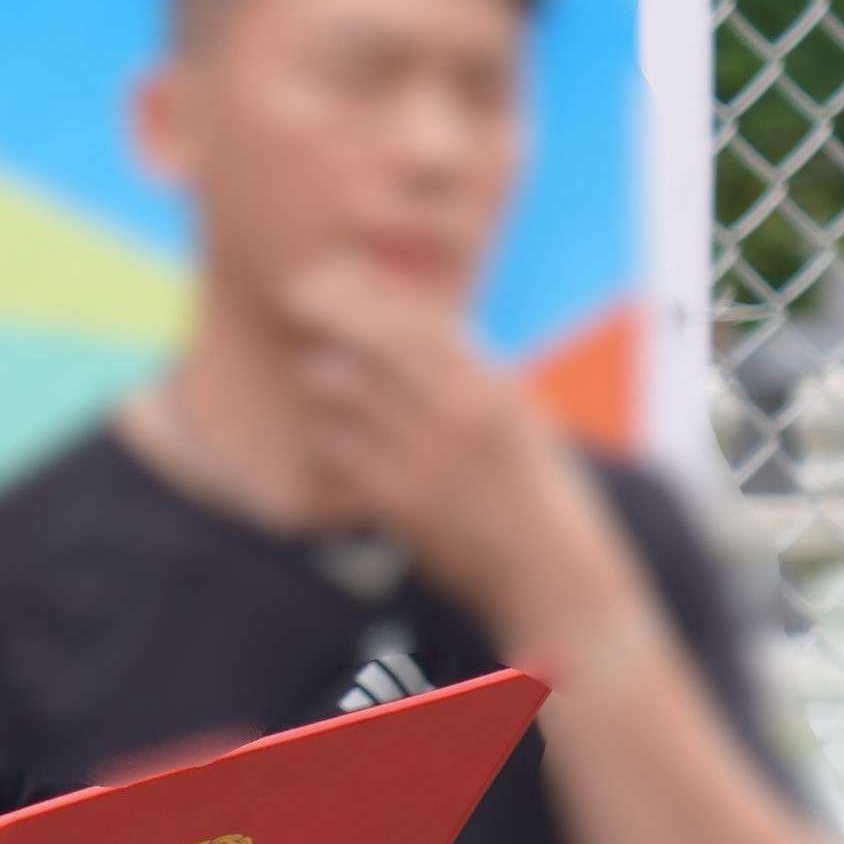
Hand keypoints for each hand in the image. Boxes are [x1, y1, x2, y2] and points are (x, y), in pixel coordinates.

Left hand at [266, 254, 598, 608]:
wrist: (547, 569)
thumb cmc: (533, 486)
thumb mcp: (518, 410)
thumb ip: (468, 364)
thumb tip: (402, 315)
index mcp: (492, 384)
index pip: (414, 315)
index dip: (360, 288)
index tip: (325, 274)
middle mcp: (458, 414)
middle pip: (367, 340)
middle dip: (323, 315)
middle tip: (295, 302)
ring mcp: (424, 458)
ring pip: (337, 390)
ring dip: (322, 381)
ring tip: (327, 385)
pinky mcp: (394, 502)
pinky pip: (330, 448)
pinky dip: (324, 439)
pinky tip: (335, 444)